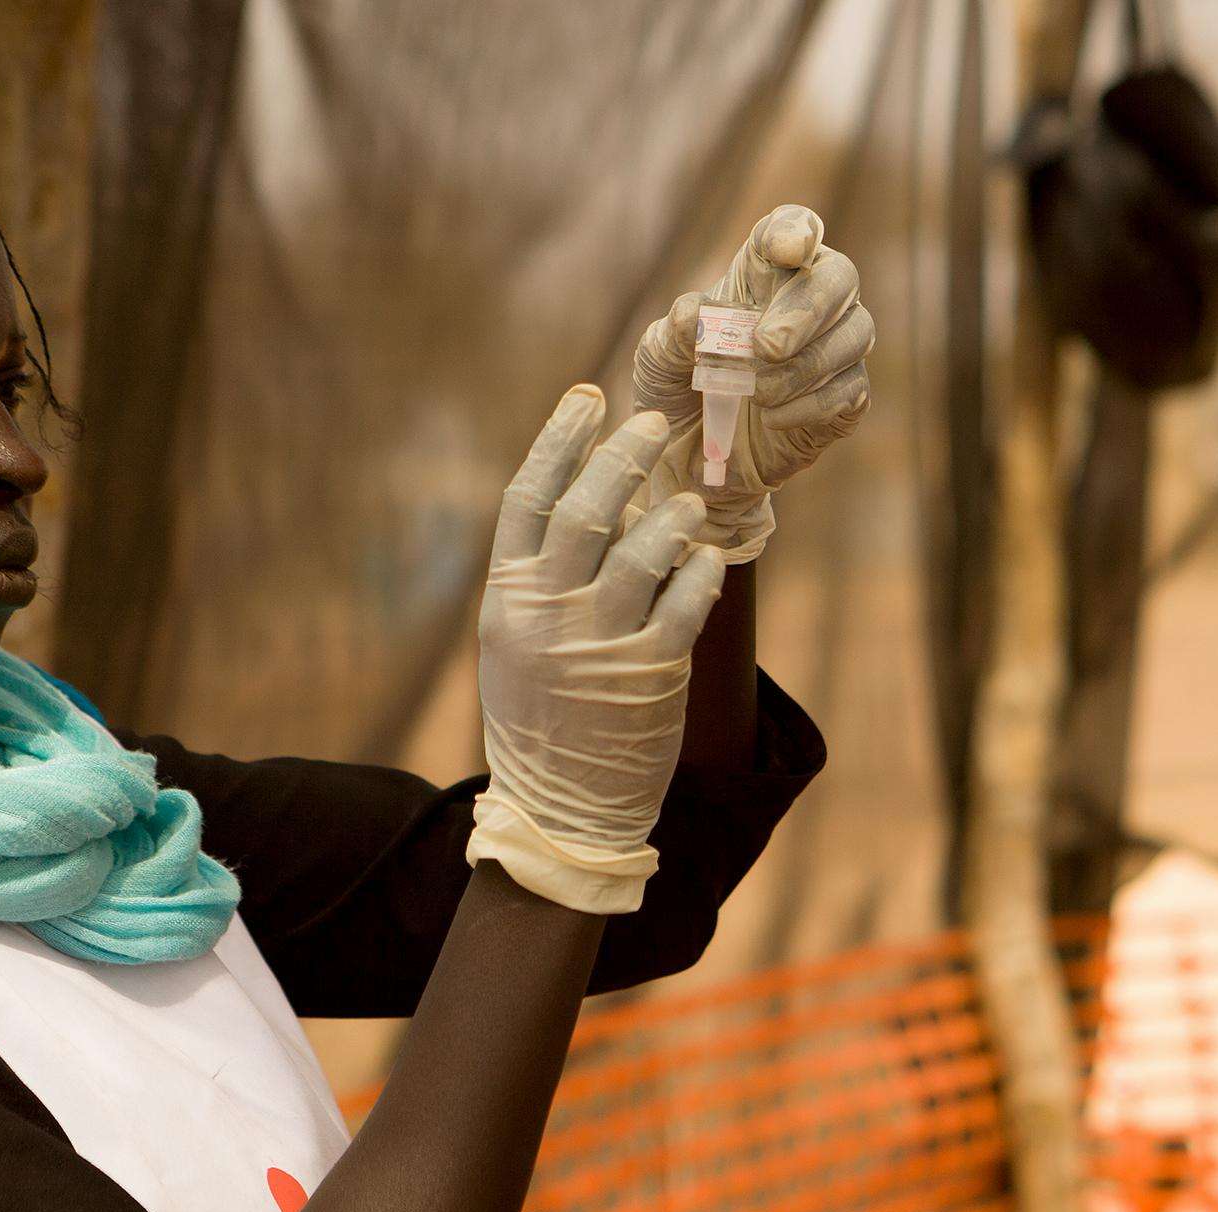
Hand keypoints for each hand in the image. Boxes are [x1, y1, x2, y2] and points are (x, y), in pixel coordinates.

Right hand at [466, 385, 727, 913]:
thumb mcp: (515, 643)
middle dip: (624, 454)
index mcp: (507, 598)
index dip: (558, 440)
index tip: (587, 397)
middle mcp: (548, 614)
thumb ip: (541, 576)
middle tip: (655, 423)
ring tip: (690, 501)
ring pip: (642, 550)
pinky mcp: (649, 674)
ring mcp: (597, 643)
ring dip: (672, 514)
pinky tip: (710, 556)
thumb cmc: (541, 717)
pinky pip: (686, 603)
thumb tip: (594, 497)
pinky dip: (701, 571)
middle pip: (588, 509)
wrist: (559, 809)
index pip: (529, 498)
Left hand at [632, 204, 873, 561]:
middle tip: (767, 346)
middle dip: (806, 309)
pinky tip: (772, 417)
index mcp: (763, 273)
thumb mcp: (658, 359)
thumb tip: (698, 315)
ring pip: (854, 334)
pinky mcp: (845, 400)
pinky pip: (850, 391)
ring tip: (757, 392)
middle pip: (839, 277)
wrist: (688, 460)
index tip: (788, 249)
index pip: (792, 230)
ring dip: (805, 365)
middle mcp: (809, 301)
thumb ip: (676, 332)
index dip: (795, 231)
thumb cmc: (677, 390)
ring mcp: (834, 350)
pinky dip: (811, 404)